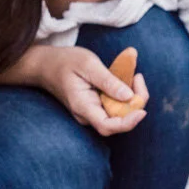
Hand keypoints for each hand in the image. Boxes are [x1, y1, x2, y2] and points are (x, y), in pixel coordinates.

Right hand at [31, 46, 147, 135]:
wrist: (46, 65)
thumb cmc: (65, 62)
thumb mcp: (88, 64)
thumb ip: (108, 81)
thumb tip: (129, 96)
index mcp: (83, 107)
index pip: (108, 126)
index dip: (128, 123)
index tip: (142, 110)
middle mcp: (88, 114)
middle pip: (118, 121)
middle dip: (136, 103)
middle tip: (138, 77)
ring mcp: (92, 112)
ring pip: (119, 113)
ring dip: (133, 97)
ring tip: (135, 75)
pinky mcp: (96, 106)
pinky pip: (115, 105)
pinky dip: (126, 93)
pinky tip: (128, 78)